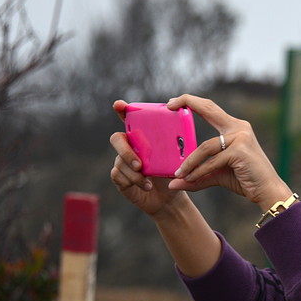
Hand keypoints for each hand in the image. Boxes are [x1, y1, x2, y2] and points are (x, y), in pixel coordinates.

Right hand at [109, 100, 183, 216]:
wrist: (170, 196)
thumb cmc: (173, 172)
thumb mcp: (178, 157)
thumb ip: (178, 144)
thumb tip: (184, 132)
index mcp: (143, 136)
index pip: (129, 118)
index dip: (122, 109)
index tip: (119, 104)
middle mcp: (129, 146)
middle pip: (116, 139)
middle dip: (125, 150)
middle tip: (139, 163)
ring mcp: (122, 161)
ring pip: (119, 162)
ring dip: (134, 173)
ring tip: (147, 180)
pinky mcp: (120, 177)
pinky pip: (118, 175)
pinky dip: (132, 181)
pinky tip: (146, 186)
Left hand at [166, 94, 291, 211]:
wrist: (267, 191)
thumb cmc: (244, 179)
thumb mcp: (216, 174)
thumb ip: (197, 176)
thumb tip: (173, 183)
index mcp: (235, 127)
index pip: (210, 108)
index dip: (193, 101)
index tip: (174, 102)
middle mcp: (239, 127)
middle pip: (209, 109)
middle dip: (188, 102)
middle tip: (168, 105)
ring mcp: (241, 137)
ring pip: (205, 147)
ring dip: (189, 162)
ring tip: (178, 174)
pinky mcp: (240, 151)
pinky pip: (212, 161)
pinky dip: (199, 171)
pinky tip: (190, 179)